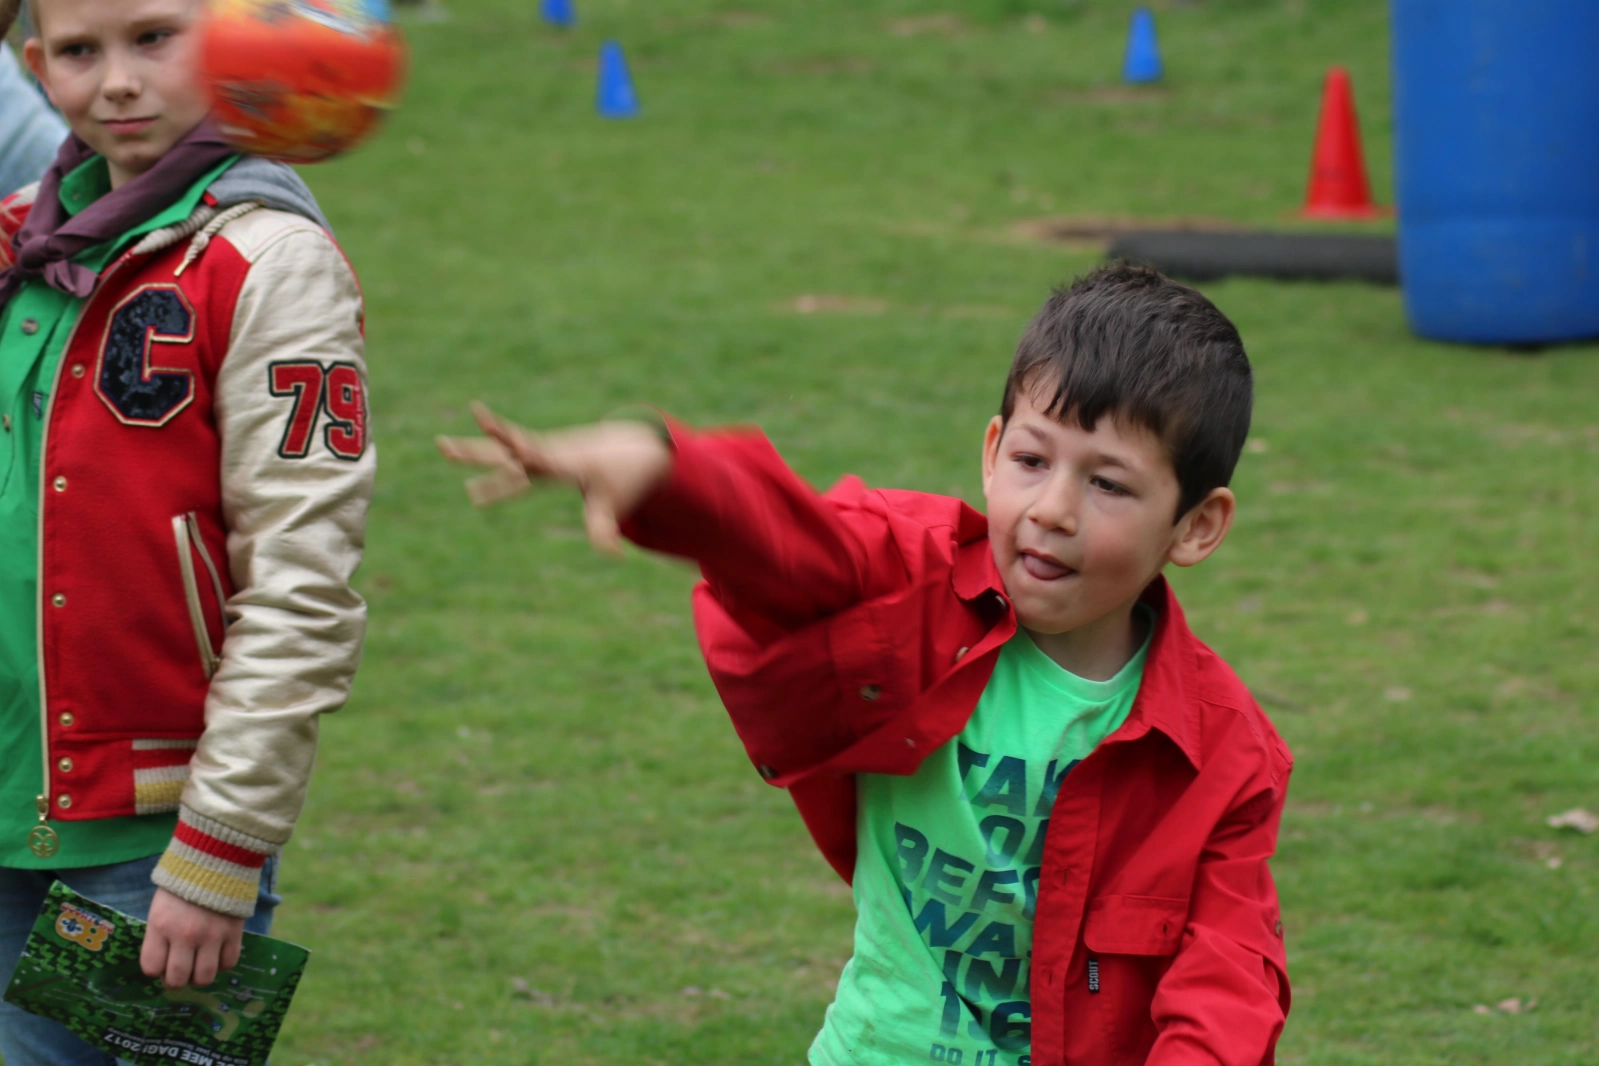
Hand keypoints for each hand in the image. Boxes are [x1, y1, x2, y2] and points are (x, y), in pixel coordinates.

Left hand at [140, 887, 245, 987]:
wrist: (216, 860)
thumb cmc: (181, 885)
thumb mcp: (159, 908)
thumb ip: (159, 936)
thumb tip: (164, 965)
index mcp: (160, 926)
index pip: (151, 967)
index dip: (156, 969)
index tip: (162, 961)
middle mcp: (185, 935)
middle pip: (177, 979)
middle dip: (176, 979)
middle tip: (180, 969)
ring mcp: (212, 935)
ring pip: (204, 978)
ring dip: (199, 976)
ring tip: (200, 964)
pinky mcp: (234, 932)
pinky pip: (228, 963)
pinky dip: (222, 963)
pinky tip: (218, 953)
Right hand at [438, 402, 673, 555]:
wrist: (630, 447)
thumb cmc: (621, 476)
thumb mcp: (614, 502)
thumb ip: (605, 527)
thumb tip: (615, 554)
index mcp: (564, 461)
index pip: (538, 457)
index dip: (527, 454)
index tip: (515, 449)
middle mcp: (546, 453)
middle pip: (510, 448)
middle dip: (485, 445)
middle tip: (452, 443)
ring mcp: (539, 452)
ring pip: (500, 450)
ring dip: (472, 450)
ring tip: (441, 445)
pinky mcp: (536, 454)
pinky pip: (506, 452)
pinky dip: (487, 451)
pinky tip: (460, 458)